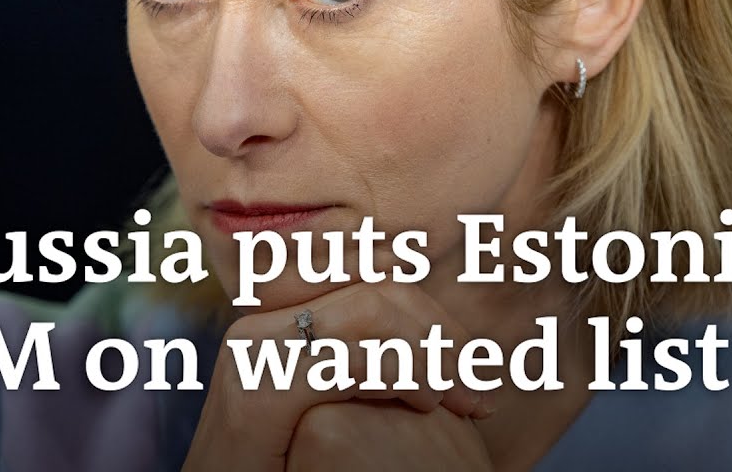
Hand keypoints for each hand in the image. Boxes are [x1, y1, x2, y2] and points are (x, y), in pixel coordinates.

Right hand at [181, 281, 492, 470]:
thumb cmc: (289, 470)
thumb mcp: (331, 406)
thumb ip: (365, 364)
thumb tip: (441, 342)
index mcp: (278, 320)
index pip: (369, 279)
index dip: (428, 314)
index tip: (468, 360)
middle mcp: (261, 325)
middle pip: (374, 287)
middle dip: (438, 330)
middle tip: (477, 382)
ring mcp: (254, 354)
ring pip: (369, 311)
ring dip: (429, 351)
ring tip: (458, 396)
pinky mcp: (258, 395)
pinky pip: (352, 360)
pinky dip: (403, 374)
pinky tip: (428, 402)